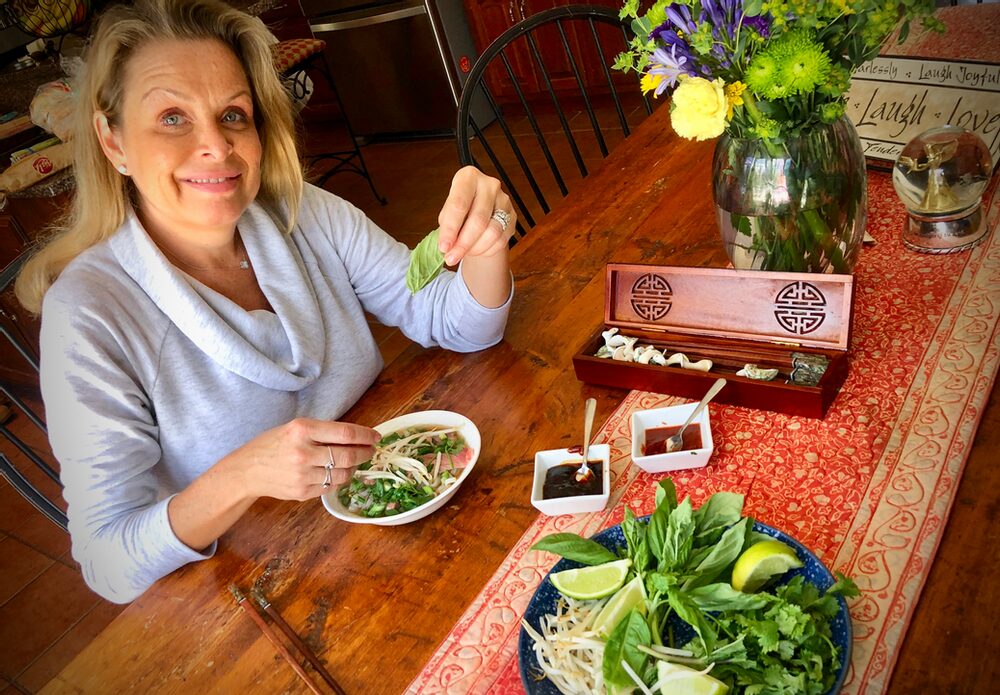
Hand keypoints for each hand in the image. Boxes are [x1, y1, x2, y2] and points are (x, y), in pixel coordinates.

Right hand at [228, 418, 379, 500]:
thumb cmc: (273, 444)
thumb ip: (323, 431)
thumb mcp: (295, 428)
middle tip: (371, 451)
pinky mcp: (302, 492)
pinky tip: (336, 473)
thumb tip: (357, 436)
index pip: (345, 433)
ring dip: (353, 468)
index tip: (375, 437)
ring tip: (353, 462)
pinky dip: (338, 480)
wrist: (247, 470)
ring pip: (342, 474)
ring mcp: (303, 475)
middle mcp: (303, 452)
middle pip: (348, 455)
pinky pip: (331, 486)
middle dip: (365, 453)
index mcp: (302, 430)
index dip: (365, 435)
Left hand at [437, 166, 515, 265]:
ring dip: (475, 249)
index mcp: (468, 177)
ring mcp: (504, 200)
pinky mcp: (513, 216)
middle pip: (478, 220)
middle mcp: (489, 185)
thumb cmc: (461, 208)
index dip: (450, 229)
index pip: (459, 205)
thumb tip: (448, 248)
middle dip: (463, 244)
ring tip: (463, 254)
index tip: (444, 247)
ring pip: (492, 232)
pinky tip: (476, 250)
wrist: (480, 209)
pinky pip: (501, 240)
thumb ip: (448, 226)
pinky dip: (486, 250)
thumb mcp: (448, 211)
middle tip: (451, 258)